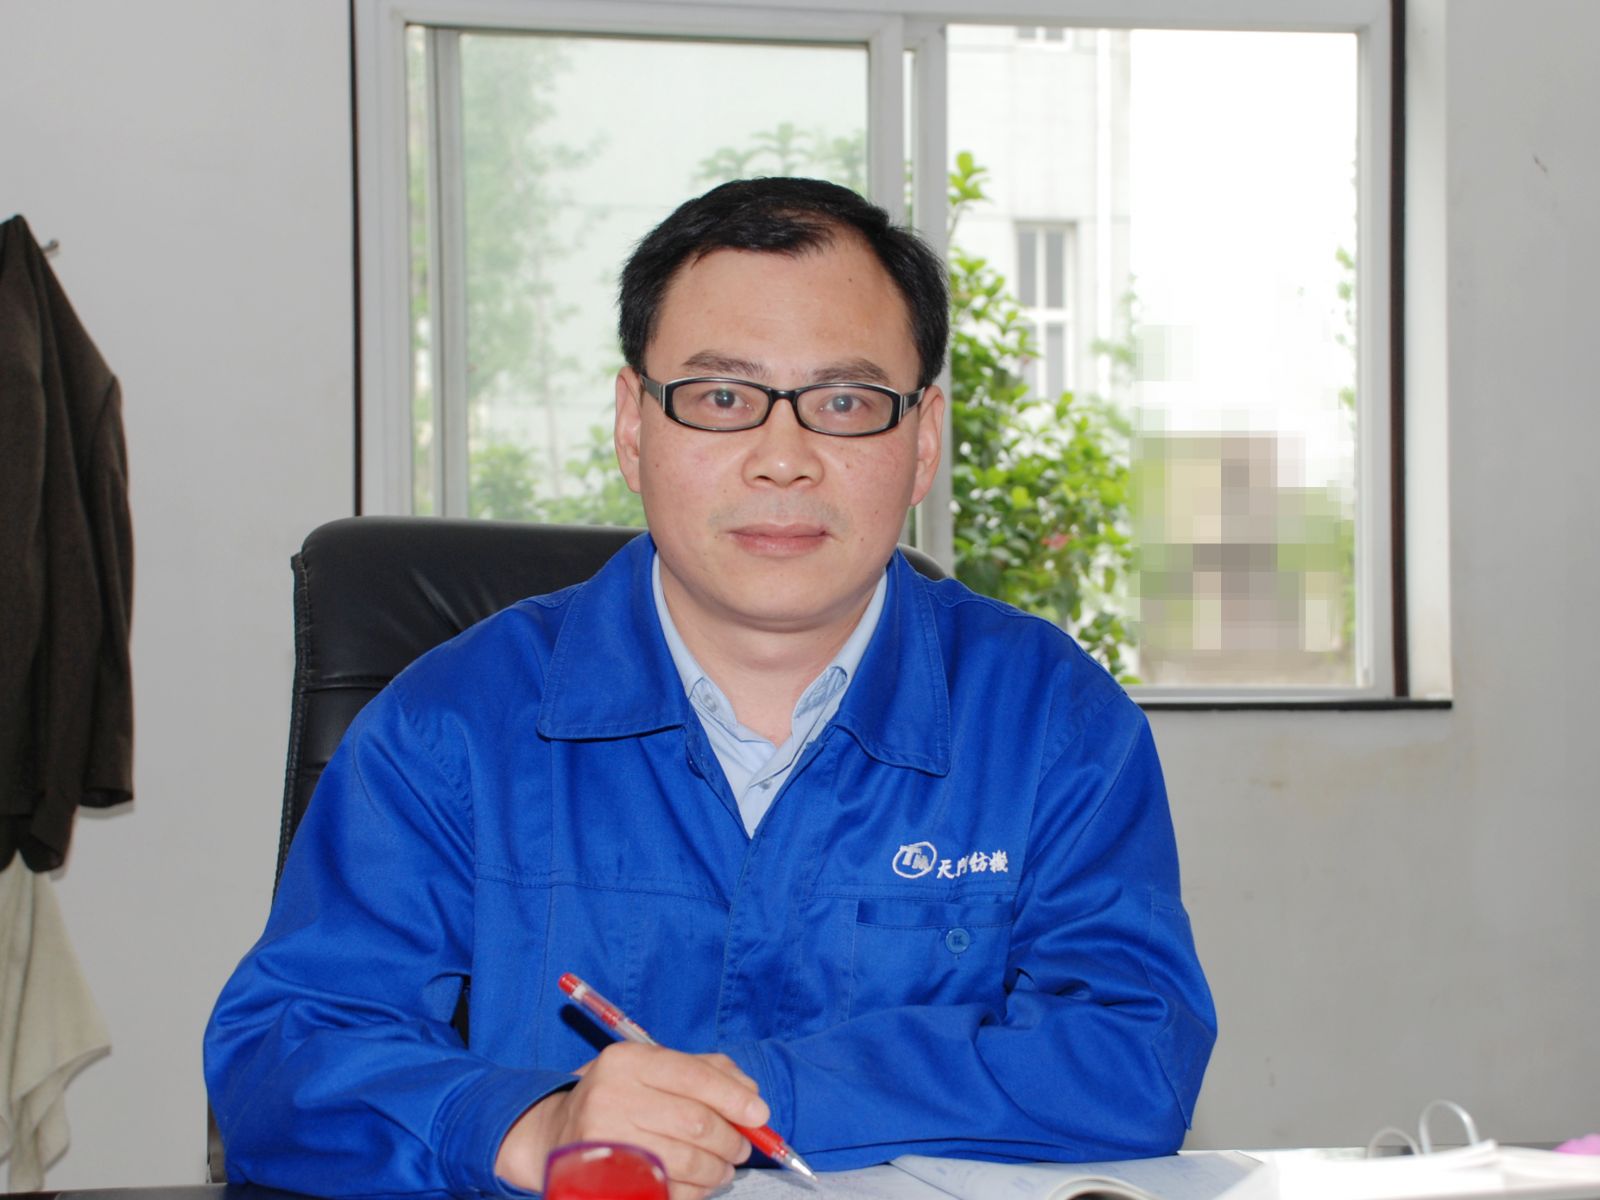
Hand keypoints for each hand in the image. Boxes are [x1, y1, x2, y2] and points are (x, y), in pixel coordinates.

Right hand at [495, 1042, 770, 1199]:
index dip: (733, 1098)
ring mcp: (605, 1141)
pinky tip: (699, 1183)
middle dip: (731, 1139)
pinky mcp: (606, 1179)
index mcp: (626, 1061)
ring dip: (717, 1168)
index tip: (759, 1114)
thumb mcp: (652, 1069)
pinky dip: (694, 1190)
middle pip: (695, 1122)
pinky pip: (668, 1190)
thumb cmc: (619, 1097)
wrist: (555, 1135)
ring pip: (686, 1160)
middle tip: (742, 1147)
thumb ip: (705, 1071)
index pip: (693, 1076)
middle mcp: (611, 1096)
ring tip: (723, 1168)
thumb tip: (751, 1094)